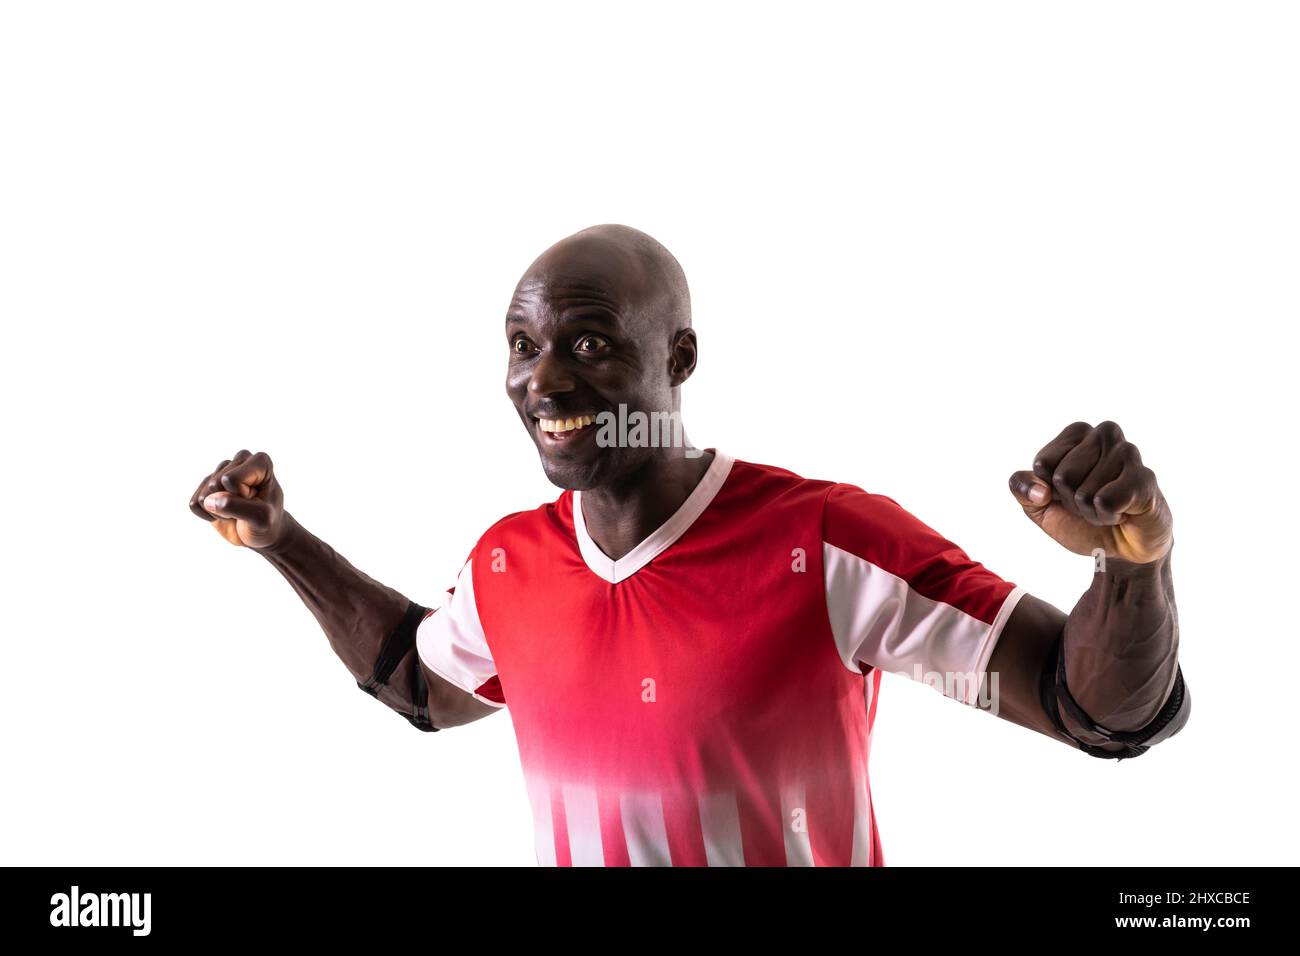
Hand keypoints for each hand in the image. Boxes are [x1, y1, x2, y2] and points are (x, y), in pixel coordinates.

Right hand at [188, 449, 286, 548]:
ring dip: (219, 511)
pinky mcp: (206, 485)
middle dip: (230, 504)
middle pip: (215, 484)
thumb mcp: (261, 518)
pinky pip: (194, 504)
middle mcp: (240, 460)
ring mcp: (221, 471)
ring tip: (237, 511)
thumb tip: (207, 500)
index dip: (242, 497)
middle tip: (247, 508)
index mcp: (259, 462)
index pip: (231, 480)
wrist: (261, 535)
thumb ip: (236, 506)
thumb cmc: (267, 523)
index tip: (258, 500)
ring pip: (204, 495)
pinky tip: (223, 513)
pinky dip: (207, 515)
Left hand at [1009, 421, 1172, 563]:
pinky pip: (1106, 501)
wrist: (1121, 548)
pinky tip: (1124, 512)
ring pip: (1084, 492)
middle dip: (1071, 501)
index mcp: (1076, 433)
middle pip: (1062, 477)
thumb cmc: (1080, 520)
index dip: (1049, 489)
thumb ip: (1022, 488)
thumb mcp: (1039, 506)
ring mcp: (1128, 452)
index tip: (1068, 492)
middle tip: (1092, 502)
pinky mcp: (1144, 478)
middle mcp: (1104, 434)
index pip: (1042, 464)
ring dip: (1091, 511)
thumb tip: (1038, 491)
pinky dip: (1107, 516)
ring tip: (1109, 507)